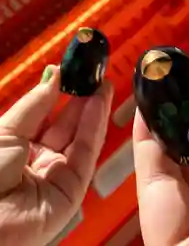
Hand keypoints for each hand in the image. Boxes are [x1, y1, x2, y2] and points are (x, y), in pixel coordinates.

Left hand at [0, 65, 112, 245]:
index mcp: (16, 147)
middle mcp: (37, 161)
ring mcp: (55, 177)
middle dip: (82, 98)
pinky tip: (99, 103)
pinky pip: (85, 155)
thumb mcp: (6, 130)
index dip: (60, 93)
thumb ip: (36, 103)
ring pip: (80, 138)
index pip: (44, 116)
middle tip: (95, 73)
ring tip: (104, 82)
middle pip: (66, 126)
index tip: (73, 70)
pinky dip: (94, 127)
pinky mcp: (72, 192)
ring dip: (94, 109)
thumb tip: (54, 74)